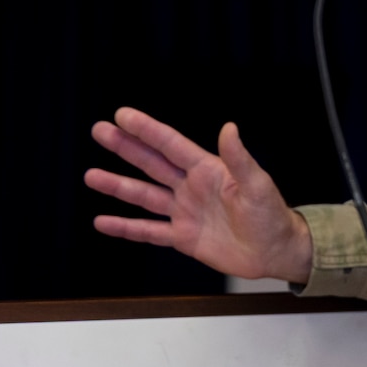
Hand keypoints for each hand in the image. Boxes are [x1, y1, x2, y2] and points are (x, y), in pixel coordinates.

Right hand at [84, 107, 312, 283]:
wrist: (275, 252)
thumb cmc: (272, 215)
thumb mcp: (257, 185)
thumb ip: (240, 159)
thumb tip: (229, 128)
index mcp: (209, 170)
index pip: (172, 145)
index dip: (147, 130)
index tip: (123, 115)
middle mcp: (192, 187)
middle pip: (152, 164)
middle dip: (125, 147)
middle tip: (99, 130)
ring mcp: (185, 212)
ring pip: (144, 196)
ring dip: (118, 186)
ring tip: (91, 175)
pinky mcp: (183, 237)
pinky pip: (149, 231)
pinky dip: (126, 227)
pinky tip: (103, 221)